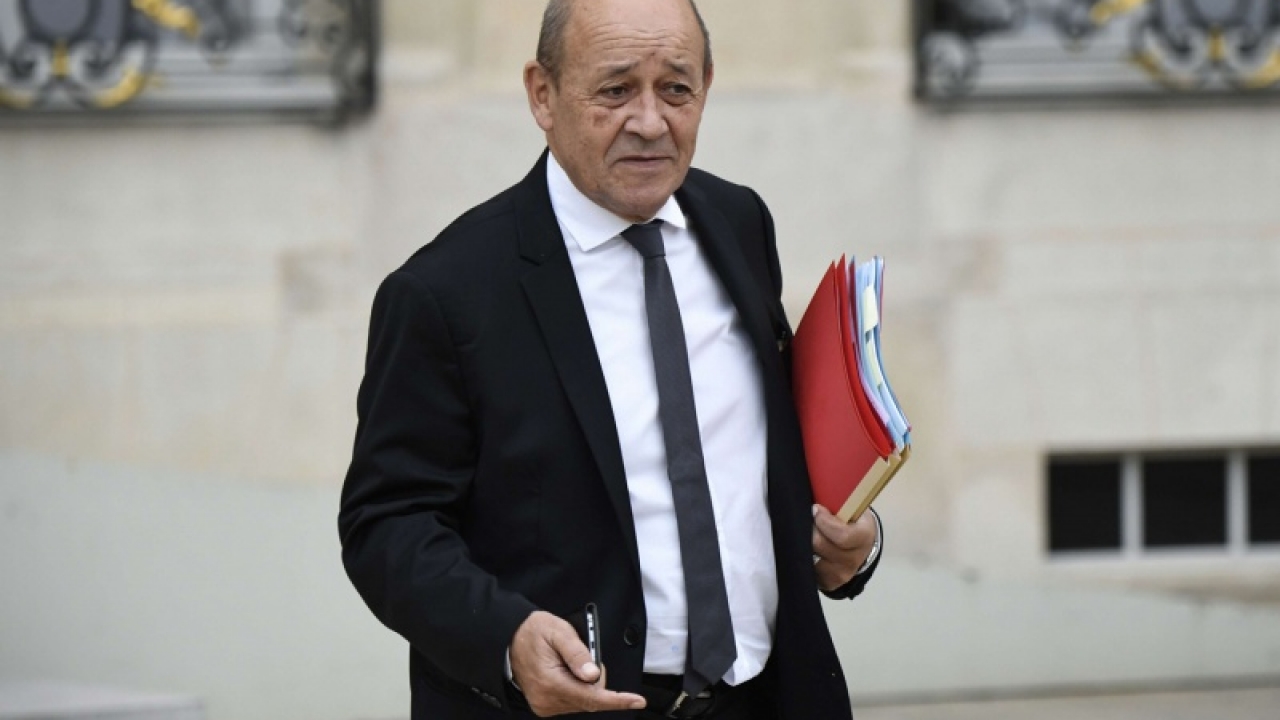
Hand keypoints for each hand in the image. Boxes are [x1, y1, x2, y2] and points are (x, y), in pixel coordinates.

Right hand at [509, 610, 646, 716]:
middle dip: (595, 679)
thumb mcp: (558, 632)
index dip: (617, 700)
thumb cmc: (533, 632)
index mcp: (550, 682)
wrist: (509, 639)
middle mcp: (547, 699)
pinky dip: (577, 688)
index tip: (637, 701)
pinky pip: (572, 701)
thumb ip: (578, 653)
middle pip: (590, 699)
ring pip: (583, 701)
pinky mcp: (544, 705)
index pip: (592, 697)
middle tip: (585, 656)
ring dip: (585, 683)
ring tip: (571, 662)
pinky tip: (567, 672)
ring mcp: (545, 705)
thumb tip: (593, 675)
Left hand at [812, 505, 877, 591]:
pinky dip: (804, 556)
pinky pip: (809, 570)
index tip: (815, 509)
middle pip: (820, 545)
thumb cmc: (854, 521)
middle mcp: (853, 560)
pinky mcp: (828, 583)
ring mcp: (841, 574)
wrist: (861, 547)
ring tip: (805, 532)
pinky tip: (804, 546)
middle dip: (810, 529)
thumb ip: (841, 501)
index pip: (842, 536)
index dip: (824, 521)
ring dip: (804, 542)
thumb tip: (819, 488)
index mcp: (863, 538)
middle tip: (807, 519)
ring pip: (811, 558)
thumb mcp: (854, 508)